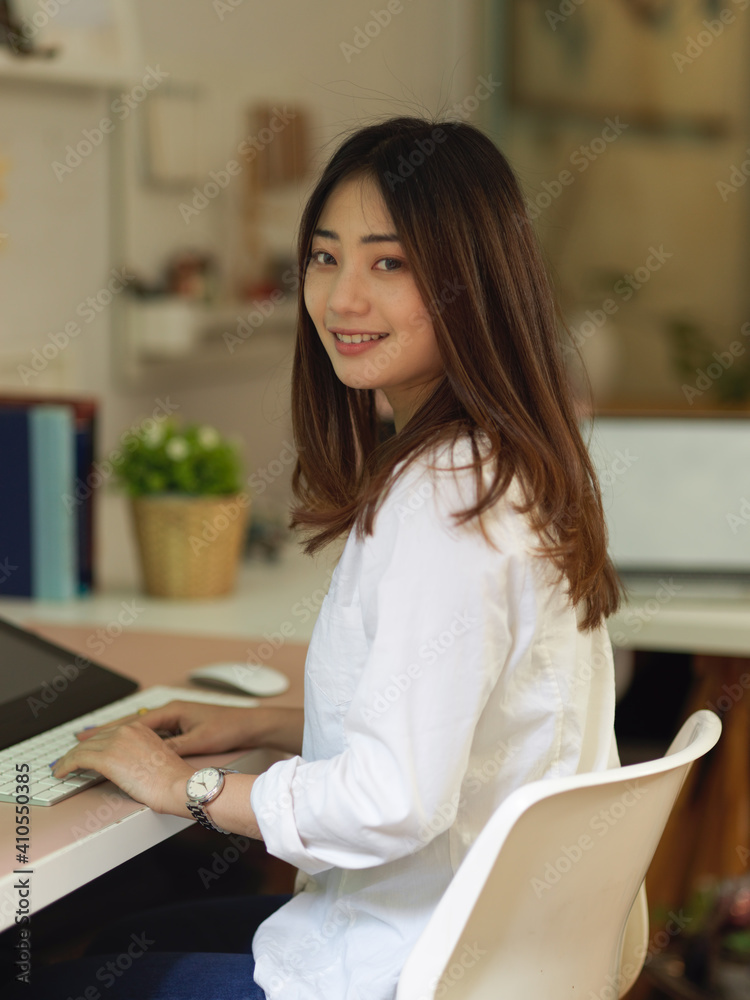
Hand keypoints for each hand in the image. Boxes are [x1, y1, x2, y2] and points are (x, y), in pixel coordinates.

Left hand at [52, 721, 192, 815]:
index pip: (108, 733)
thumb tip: (123, 764)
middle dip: (78, 751)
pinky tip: (61, 772)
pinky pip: (78, 758)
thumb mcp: (155, 757)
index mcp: (140, 728)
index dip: (92, 742)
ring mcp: (116, 742)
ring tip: (61, 768)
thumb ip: (138, 754)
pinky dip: (66, 765)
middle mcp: (127, 730)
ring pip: (82, 748)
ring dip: (69, 759)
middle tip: (67, 761)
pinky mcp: (107, 758)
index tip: (82, 749)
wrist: (178, 785)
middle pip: (93, 739)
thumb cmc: (173, 779)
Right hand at [76, 701, 263, 756]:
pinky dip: (135, 738)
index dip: (109, 730)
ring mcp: (176, 719)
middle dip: (106, 730)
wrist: (251, 724)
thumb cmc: (228, 729)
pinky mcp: (182, 727)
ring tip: (95, 741)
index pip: (133, 721)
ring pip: (139, 727)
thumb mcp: (199, 741)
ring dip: (119, 734)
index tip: (88, 736)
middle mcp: (172, 711)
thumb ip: (174, 747)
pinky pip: (152, 733)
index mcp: (172, 711)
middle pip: (131, 721)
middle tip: (81, 737)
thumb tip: (150, 754)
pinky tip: (126, 746)